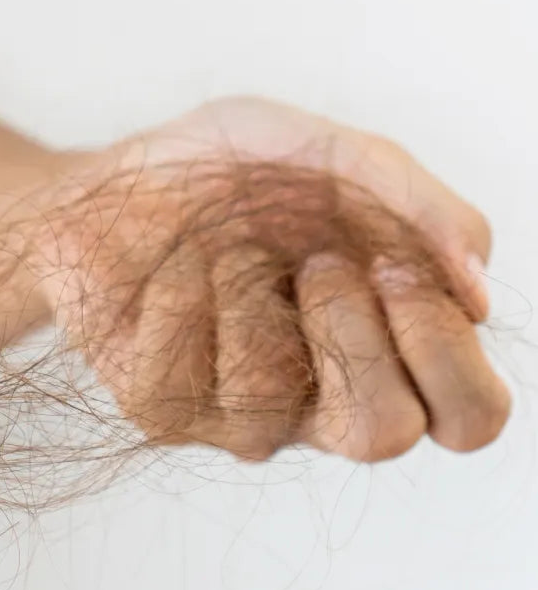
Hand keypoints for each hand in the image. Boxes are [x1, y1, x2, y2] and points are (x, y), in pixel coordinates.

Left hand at [41, 97, 508, 461]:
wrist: (110, 172)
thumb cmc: (233, 170)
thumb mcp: (333, 153)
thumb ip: (420, 206)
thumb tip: (478, 288)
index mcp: (392, 347)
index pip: (469, 416)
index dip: (444, 350)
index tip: (392, 266)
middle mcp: (323, 399)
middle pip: (381, 435)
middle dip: (351, 336)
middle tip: (318, 264)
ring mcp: (238, 414)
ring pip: (267, 402)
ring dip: (247, 292)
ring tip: (227, 246)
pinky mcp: (161, 408)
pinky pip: (178, 376)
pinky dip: (178, 294)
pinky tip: (174, 268)